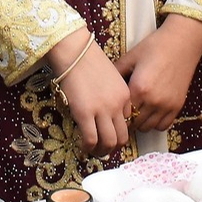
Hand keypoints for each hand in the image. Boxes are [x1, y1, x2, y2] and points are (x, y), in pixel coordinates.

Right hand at [47, 28, 131, 155]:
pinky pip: (91, 140)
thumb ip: (113, 93)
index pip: (126, 122)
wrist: (75, 51)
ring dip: (102, 151)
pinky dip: (88, 147)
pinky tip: (82, 146)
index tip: (107, 133)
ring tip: (93, 150)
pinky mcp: (85, 114)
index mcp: (125, 95)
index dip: (117, 130)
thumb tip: (105, 110)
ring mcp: (101, 110)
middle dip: (113, 146)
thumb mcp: (111, 75)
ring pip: (109, 142)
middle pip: (122, 137)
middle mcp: (116, 105)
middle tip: (102, 148)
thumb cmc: (89, 59)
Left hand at [113, 15, 201, 131]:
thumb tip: (103, 83)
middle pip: (134, 123)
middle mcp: (153, 100)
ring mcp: (167, 105)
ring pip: (148, 127)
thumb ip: (116, 72)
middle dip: (127, 120)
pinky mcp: (178, 106)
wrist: (182, 42)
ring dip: (140, 122)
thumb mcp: (131, 57)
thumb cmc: (155, 46)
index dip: (117, 112)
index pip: (122, 113)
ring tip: (137, 112)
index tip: (113, 110)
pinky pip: (163, 126)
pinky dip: (156, 123)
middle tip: (124, 113)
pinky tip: (151, 112)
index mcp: (138, 88)